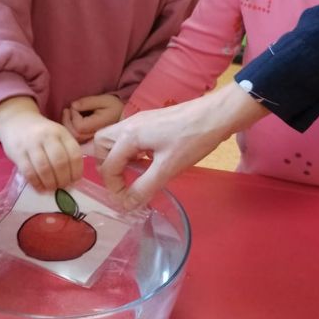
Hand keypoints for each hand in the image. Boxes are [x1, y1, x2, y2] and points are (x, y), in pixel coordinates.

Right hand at [0, 98, 82, 191]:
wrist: (17, 121)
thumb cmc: (42, 133)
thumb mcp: (57, 135)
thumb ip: (66, 152)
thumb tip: (73, 179)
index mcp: (61, 133)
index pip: (74, 154)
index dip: (77, 171)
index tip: (75, 181)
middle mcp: (47, 136)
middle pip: (60, 162)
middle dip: (63, 179)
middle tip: (63, 187)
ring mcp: (31, 144)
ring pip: (44, 168)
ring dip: (50, 183)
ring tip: (52, 189)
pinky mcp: (18, 153)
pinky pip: (29, 172)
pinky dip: (37, 184)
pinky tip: (40, 189)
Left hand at [61, 94, 122, 141]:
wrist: (123, 116)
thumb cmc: (114, 107)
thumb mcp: (104, 100)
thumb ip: (88, 102)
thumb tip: (73, 105)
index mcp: (98, 127)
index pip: (79, 126)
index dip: (74, 115)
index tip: (76, 106)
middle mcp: (94, 136)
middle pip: (74, 134)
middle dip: (67, 121)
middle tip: (67, 109)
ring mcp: (90, 140)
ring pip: (73, 138)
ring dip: (67, 125)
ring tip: (68, 114)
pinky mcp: (88, 140)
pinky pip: (75, 139)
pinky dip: (70, 129)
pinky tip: (71, 121)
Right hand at [95, 81, 266, 207]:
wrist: (217, 114)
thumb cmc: (193, 140)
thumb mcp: (168, 168)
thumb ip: (144, 187)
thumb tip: (126, 205)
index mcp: (129, 136)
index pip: (108, 166)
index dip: (114, 188)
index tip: (127, 202)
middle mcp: (129, 124)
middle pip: (101, 144)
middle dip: (107, 166)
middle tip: (122, 182)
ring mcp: (139, 120)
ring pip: (114, 139)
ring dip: (117, 158)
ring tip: (132, 174)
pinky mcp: (150, 121)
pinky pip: (129, 137)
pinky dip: (130, 151)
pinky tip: (146, 162)